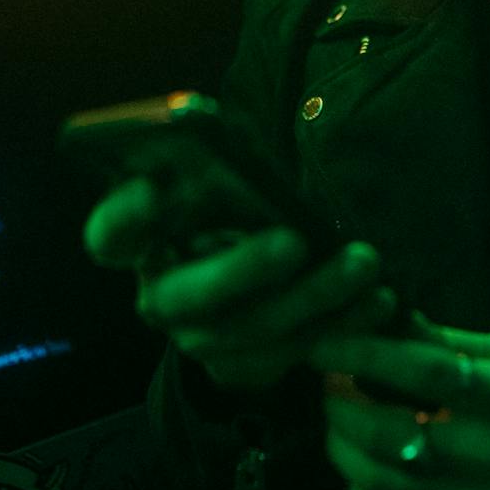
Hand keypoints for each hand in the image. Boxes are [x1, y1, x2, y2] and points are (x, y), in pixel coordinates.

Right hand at [84, 175, 397, 390]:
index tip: (154, 189)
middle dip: (243, 269)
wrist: (249, 283)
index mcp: (139, 242)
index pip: (111, 233)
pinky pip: (293, 354)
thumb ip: (212, 164)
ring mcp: (199, 340)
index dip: (127, 216)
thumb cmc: (231, 210)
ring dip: (314, 296)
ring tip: (364, 263)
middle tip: (294, 240)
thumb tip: (208, 122)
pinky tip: (378, 300)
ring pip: (252, 329)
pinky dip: (341, 325)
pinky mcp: (244, 368)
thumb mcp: (218, 183)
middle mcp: (160, 296)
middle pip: (187, 295)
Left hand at [308, 314, 489, 489]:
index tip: (325, 343)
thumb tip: (383, 319)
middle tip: (329, 385)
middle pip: (391, 434)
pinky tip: (358, 472)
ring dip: (342, 450)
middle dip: (341, 406)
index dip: (367, 355)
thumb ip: (447, 340)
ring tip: (337, 425)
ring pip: (383, 482)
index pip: (426, 373)